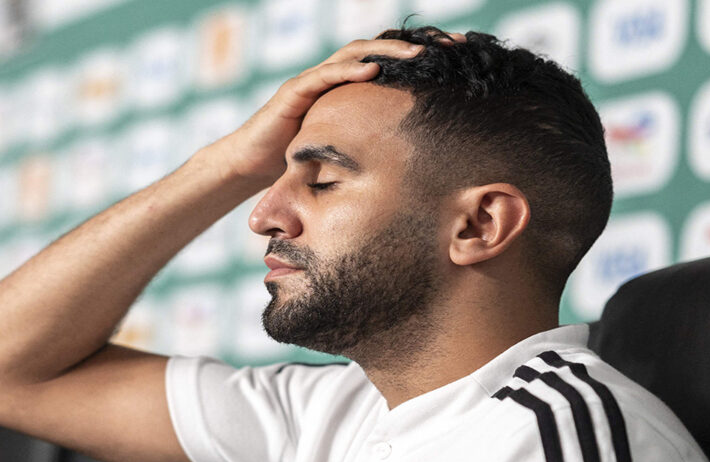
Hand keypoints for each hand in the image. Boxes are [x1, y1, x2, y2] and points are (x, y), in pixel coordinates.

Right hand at [205, 34, 463, 184]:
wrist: (249, 166)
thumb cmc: (294, 162)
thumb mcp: (341, 152)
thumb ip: (368, 147)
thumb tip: (414, 167)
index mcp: (346, 90)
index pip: (388, 64)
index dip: (422, 59)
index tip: (460, 59)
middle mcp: (330, 79)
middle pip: (378, 50)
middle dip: (416, 46)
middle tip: (454, 46)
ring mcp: (311, 82)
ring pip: (354, 54)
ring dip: (388, 52)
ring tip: (419, 54)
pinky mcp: (292, 93)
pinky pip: (324, 76)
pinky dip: (349, 69)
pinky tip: (374, 70)